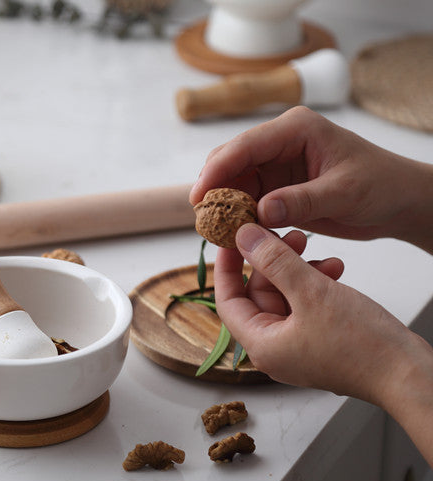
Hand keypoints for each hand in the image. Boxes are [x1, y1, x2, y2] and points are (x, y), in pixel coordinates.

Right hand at [190, 106, 432, 252]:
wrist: (400, 201)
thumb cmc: (382, 186)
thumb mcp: (344, 193)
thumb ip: (302, 201)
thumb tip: (261, 211)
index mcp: (297, 129)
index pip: (245, 146)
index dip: (217, 170)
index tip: (199, 196)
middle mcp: (281, 143)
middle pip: (232, 161)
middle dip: (214, 187)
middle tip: (202, 216)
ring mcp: (277, 165)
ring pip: (235, 182)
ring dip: (224, 205)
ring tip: (215, 229)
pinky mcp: (278, 187)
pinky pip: (248, 200)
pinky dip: (239, 216)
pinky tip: (234, 232)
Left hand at [215, 224, 420, 403]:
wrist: (408, 374)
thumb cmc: (362, 345)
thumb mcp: (312, 292)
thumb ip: (274, 262)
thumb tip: (244, 238)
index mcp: (262, 345)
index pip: (227, 300)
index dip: (228, 266)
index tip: (233, 238)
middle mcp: (275, 350)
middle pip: (258, 295)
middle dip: (273, 262)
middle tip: (290, 234)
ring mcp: (298, 347)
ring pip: (285, 297)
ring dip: (299, 271)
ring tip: (320, 252)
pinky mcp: (320, 342)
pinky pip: (306, 306)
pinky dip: (316, 285)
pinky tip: (335, 269)